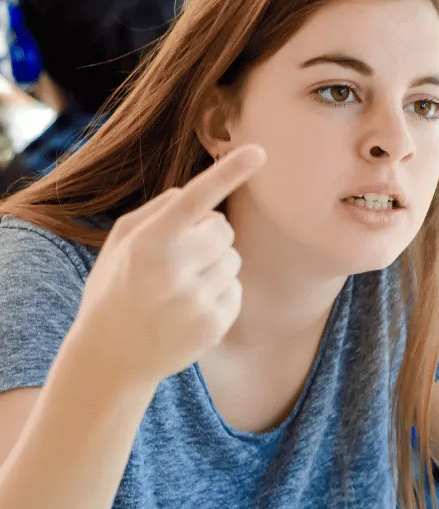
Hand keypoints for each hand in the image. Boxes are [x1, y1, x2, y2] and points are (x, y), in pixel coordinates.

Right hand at [70, 145, 266, 391]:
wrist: (110, 358)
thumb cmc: (116, 288)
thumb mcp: (120, 244)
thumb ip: (156, 210)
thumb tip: (195, 193)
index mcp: (149, 243)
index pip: (195, 198)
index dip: (228, 172)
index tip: (258, 151)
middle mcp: (174, 270)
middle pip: (225, 230)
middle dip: (209, 237)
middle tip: (181, 258)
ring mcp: (197, 300)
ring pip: (234, 260)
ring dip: (215, 266)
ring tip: (179, 288)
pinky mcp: (215, 324)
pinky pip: (237, 289)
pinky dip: (219, 294)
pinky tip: (189, 310)